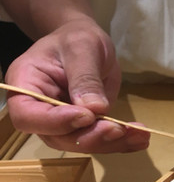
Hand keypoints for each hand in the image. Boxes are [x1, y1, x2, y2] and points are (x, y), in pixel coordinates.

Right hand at [5, 18, 149, 152]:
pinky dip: (122, 143)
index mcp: (25, 85)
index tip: (86, 116)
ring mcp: (61, 123)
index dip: (55, 122)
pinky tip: (140, 139)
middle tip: (118, 129)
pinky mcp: (84, 128)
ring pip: (82, 143)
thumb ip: (85, 77)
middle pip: (58, 136)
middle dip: (91, 137)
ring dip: (112, 143)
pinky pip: (99, 141)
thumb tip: (94, 109)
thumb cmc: (76, 38)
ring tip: (139, 135)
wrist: (86, 44)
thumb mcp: (81, 48)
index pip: (28, 115)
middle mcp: (39, 110)